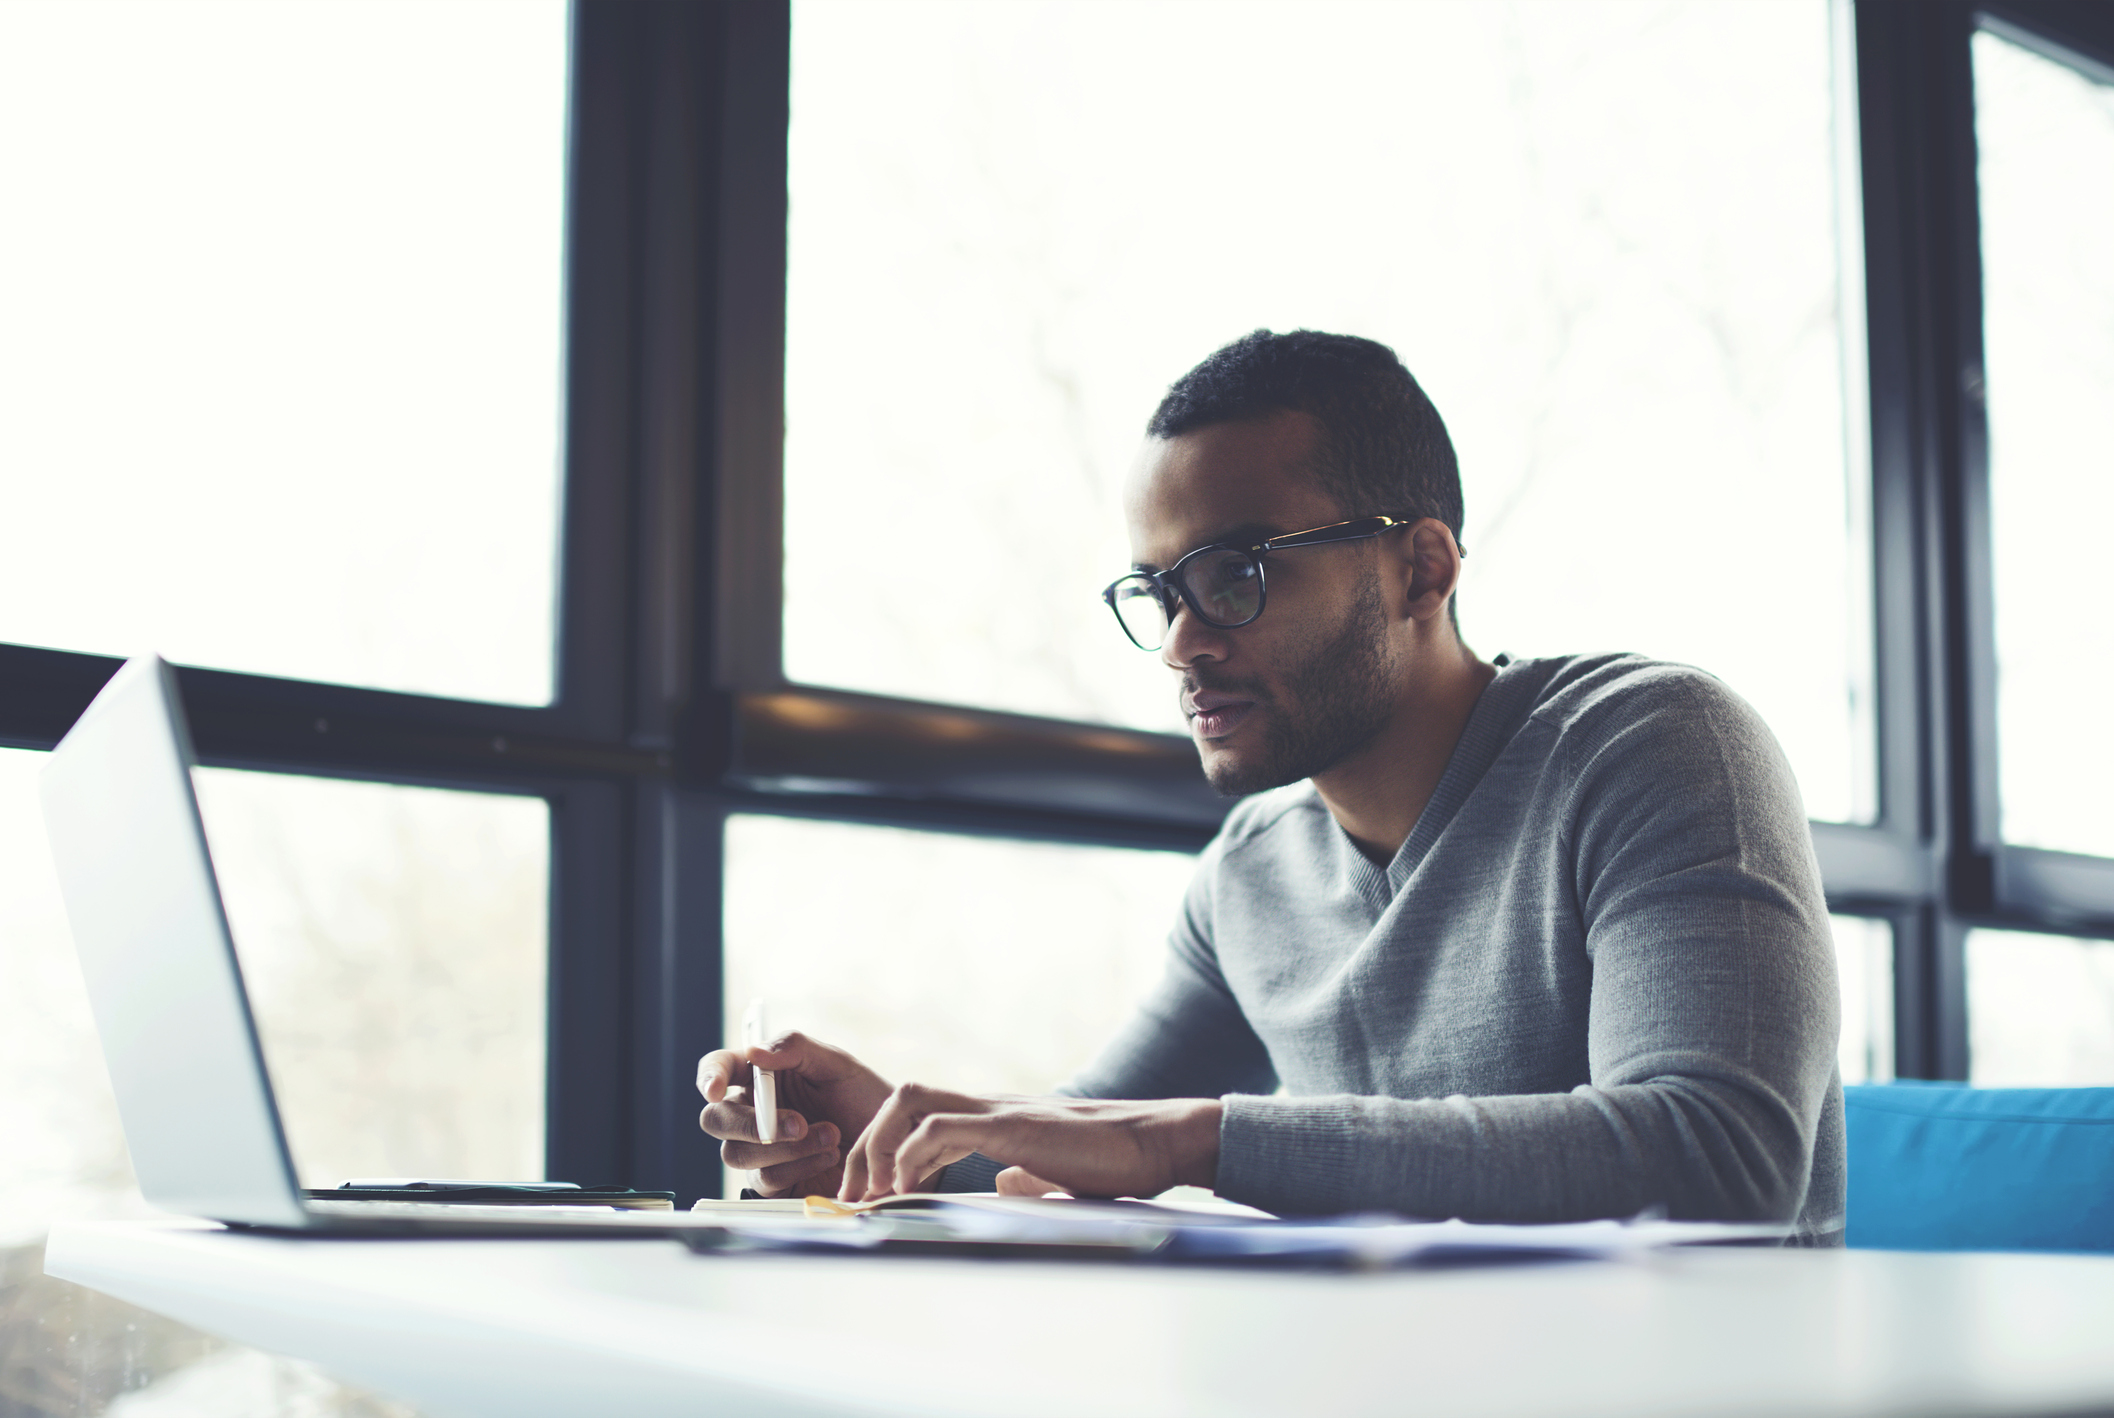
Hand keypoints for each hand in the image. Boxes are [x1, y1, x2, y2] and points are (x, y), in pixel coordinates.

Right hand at [697, 1032, 893, 1197]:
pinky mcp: (774, 1182)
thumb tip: (754, 1051)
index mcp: (760, 1076)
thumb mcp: (836, 1063)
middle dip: (748, 1124)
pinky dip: (798, 1167)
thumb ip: (795, 1048)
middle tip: (796, 1124)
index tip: (715, 1088)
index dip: (709, 1076)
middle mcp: (752, 1112)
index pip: (718, 1069)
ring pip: (738, 1154)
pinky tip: (828, 1156)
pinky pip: (765, 1180)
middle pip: (715, 1119)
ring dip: (786, 1147)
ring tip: (830, 1137)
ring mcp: (759, 1150)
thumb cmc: (862, 1097)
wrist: (892, 1144)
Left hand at [839, 1086, 1221, 1202]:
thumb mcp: (1057, 1173)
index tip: (869, 1199)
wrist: (1159, 1142)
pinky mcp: (1013, 1126)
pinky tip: (907, 1187)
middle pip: (901, 1099)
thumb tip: (1004, 1185)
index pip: (919, 1118)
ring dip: (877, 1145)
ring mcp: (999, 1110)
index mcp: (996, 1120)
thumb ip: (1026, 1176)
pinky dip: (911, 1155)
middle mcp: (989, 1107)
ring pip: (910, 1101)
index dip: (882, 1154)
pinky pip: (942, 1127)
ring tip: (872, 1192)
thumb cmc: (1118, 1161)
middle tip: (852, 1199)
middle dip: (863, 1147)